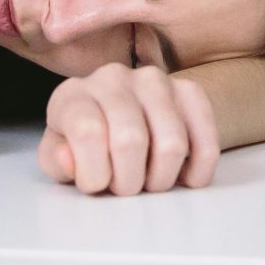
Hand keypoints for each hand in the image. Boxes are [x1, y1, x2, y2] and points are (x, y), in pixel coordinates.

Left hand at [40, 63, 218, 196]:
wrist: (119, 122)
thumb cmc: (85, 146)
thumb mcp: (59, 159)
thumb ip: (58, 161)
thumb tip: (70, 158)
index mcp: (73, 95)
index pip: (88, 132)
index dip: (95, 173)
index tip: (96, 185)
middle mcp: (113, 78)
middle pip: (131, 141)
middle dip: (129, 182)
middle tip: (125, 187)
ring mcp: (155, 81)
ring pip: (172, 144)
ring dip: (161, 179)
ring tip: (149, 180)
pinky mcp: (189, 90)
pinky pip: (206, 138)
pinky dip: (198, 170)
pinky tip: (182, 176)